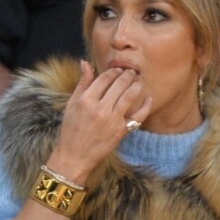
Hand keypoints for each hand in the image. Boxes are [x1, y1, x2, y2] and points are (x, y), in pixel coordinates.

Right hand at [46, 61, 150, 185]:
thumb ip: (82, 83)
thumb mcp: (71, 104)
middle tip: (131, 71)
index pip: (105, 78)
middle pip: (119, 84)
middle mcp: (100, 109)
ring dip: (136, 85)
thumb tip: (85, 63)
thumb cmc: (70, 130)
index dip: (113, 71)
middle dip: (127, 75)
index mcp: (86, 100)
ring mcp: (112, 120)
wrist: (74, 156)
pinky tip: (149, 98)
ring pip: (130, 96)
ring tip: (138, 80)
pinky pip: (139, 116)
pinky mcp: (121, 131)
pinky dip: (146, 106)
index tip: (118, 69)